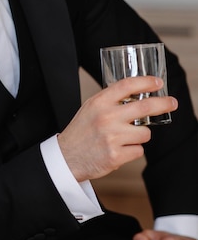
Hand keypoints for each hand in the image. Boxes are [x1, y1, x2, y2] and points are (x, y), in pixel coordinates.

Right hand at [57, 76, 176, 181]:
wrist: (67, 157)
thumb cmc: (81, 131)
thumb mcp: (91, 108)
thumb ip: (110, 100)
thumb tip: (137, 93)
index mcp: (99, 102)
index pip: (127, 85)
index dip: (146, 82)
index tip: (158, 82)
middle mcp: (106, 117)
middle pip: (144, 106)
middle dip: (163, 103)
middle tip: (172, 103)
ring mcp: (112, 137)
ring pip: (145, 133)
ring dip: (140, 136)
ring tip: (125, 138)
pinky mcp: (116, 156)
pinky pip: (139, 150)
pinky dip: (133, 150)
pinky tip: (119, 149)